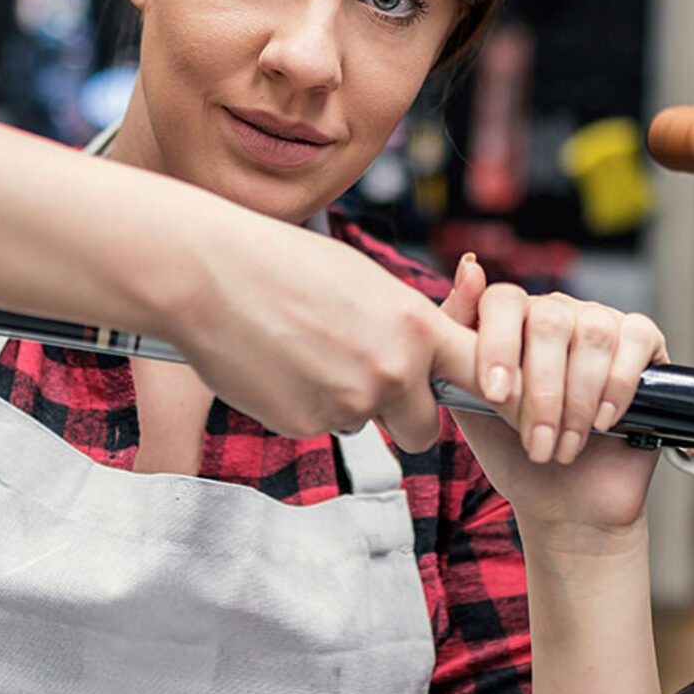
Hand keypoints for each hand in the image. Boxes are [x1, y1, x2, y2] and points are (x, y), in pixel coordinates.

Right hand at [166, 218, 479, 451]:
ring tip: (304, 350)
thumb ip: (404, 327)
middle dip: (403, 416)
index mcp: (415, 328)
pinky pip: (319, 425)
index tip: (482, 398)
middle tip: (366, 378)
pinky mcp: (305, 425)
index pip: (480, 377)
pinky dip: (303, 405)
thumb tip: (424, 361)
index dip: (482, 392)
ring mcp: (349, 404)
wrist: (211, 274)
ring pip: (363, 423)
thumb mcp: (367, 282)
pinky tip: (277, 364)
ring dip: (344, 403)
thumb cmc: (286, 264)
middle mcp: (392, 372)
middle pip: (423, 429)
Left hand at [439, 253, 667, 533]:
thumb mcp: (467, 399)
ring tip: (564, 446)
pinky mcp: (642, 342)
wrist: (565, 501)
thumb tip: (469, 266)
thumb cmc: (512, 451)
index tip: (495, 394)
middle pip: (547, 322)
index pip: (502, 301)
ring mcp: (598, 323)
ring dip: (577, 403)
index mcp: (508, 321)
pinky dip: (617, 387)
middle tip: (536, 442)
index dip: (498, 345)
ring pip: (592, 335)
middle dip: (541, 393)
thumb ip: (457, 338)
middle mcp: (554, 313)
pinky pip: (634, 339)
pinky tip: (604, 421)